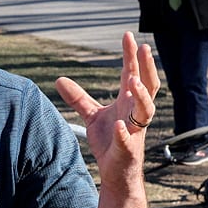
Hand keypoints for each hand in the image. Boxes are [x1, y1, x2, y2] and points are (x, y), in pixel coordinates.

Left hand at [53, 32, 160, 173]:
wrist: (115, 172)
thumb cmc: (109, 141)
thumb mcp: (92, 116)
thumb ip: (79, 98)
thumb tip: (58, 79)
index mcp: (127, 103)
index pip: (132, 74)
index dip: (131, 56)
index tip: (127, 35)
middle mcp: (134, 113)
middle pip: (148, 86)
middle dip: (147, 68)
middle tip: (144, 48)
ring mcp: (134, 131)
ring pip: (146, 111)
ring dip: (141, 96)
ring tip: (133, 82)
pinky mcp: (127, 150)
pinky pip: (128, 140)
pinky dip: (124, 133)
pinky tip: (119, 125)